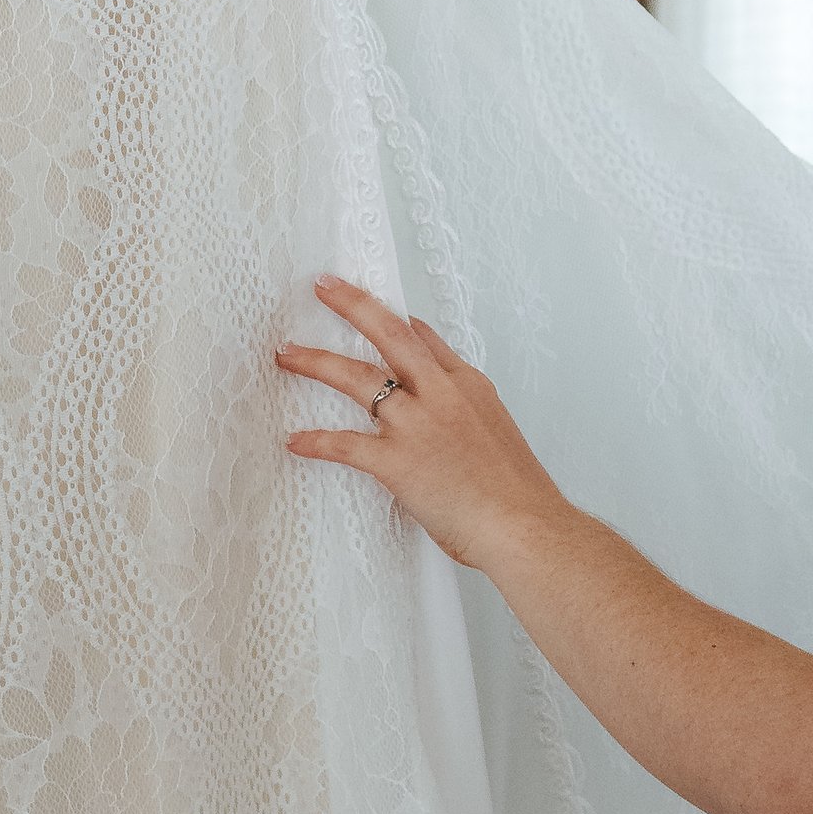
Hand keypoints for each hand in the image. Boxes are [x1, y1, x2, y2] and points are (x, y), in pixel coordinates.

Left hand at [279, 277, 569, 573]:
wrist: (524, 526)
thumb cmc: (517, 494)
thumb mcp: (498, 436)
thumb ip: (468, 418)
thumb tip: (448, 425)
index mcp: (469, 386)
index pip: (427, 338)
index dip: (398, 320)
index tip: (377, 308)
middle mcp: (441, 394)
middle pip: (390, 333)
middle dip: (352, 306)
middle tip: (324, 287)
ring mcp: (417, 424)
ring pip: (357, 378)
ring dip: (317, 362)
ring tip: (288, 355)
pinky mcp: (396, 460)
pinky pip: (344, 444)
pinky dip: (316, 442)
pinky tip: (296, 442)